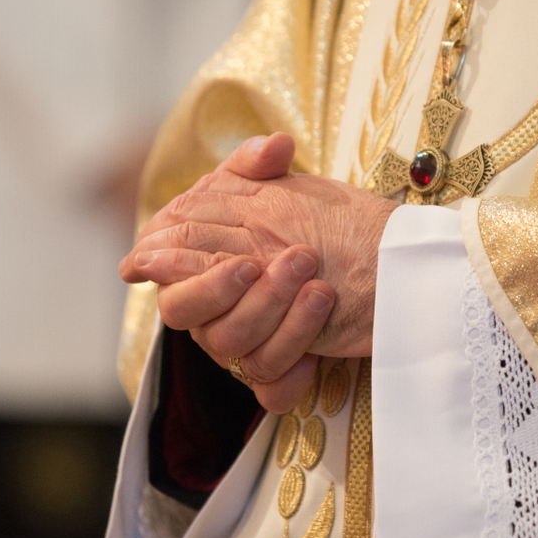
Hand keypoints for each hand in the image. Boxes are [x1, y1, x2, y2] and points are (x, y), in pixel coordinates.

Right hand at [123, 133, 398, 359]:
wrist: (370, 262)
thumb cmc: (311, 220)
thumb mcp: (281, 185)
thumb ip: (258, 162)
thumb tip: (276, 145)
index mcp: (196, 266)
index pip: (168, 278)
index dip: (191, 274)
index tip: (242, 260)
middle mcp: (211, 309)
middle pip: (187, 317)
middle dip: (227, 291)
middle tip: (279, 263)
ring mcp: (242, 343)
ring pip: (235, 352)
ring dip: (278, 320)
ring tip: (322, 288)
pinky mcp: (278, 370)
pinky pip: (270, 392)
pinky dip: (291, 377)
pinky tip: (316, 358)